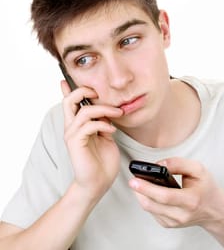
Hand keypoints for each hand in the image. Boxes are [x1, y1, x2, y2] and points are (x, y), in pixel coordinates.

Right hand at [61, 80, 122, 201]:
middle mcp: (71, 128)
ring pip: (84, 111)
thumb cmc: (102, 162)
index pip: (69, 104)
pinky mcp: (76, 143)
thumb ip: (102, 123)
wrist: (97, 183)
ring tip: (117, 114)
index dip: (67, 90)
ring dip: (103, 109)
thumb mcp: (105, 137)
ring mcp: (72, 135)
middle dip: (83, 91)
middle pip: (69, 101)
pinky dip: (103, 124)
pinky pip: (89, 126)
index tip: (66, 80)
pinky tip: (112, 130)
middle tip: (97, 92)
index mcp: (77, 125)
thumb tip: (107, 111)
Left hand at [128, 157, 223, 228]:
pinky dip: (146, 200)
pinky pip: (151, 212)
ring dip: (140, 194)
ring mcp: (174, 222)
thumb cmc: (205, 187)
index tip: (134, 179)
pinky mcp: (168, 224)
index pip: (164, 196)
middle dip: (138, 190)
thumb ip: (178, 163)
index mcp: (190, 200)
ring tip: (138, 182)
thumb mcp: (198, 169)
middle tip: (132, 179)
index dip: (147, 188)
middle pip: (152, 204)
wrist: (213, 209)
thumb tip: (159, 164)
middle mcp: (182, 215)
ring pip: (149, 208)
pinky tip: (147, 191)